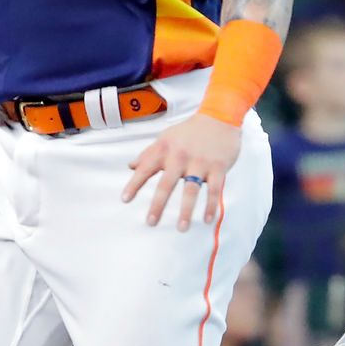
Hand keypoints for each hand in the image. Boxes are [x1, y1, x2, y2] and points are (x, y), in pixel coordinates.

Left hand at [122, 112, 242, 230]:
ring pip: (191, 190)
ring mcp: (200, 162)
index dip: (134, 184)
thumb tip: (130, 167)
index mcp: (164, 149)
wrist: (219, 117)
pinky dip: (211, 206)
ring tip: (181, 228)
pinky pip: (215, 190)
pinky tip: (207, 220)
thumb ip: (148, 154)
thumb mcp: (165, 138)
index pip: (145, 169)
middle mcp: (180, 156)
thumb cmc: (189, 131)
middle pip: (166, 184)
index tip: (125, 199)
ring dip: (186, 211)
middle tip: (150, 222)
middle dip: (158, 205)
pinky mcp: (218, 167)